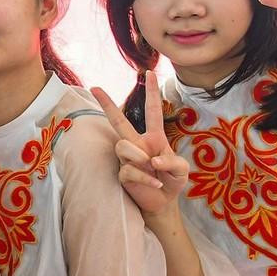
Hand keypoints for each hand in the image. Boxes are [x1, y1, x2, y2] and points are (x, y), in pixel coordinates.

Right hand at [92, 73, 187, 217]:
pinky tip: (155, 183)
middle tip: (94, 87)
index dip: (151, 92)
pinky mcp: (123, 174)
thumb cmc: (172, 181)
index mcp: (154, 137)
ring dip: (138, 155)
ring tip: (150, 166)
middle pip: (119, 121)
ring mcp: (128, 159)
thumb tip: (153, 160)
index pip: (152, 111)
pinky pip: (128, 170)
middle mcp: (137, 144)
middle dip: (106, 104)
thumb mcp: (182, 170)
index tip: (149, 73)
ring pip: (123, 145)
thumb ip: (172, 162)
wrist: (163, 203)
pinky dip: (144, 177)